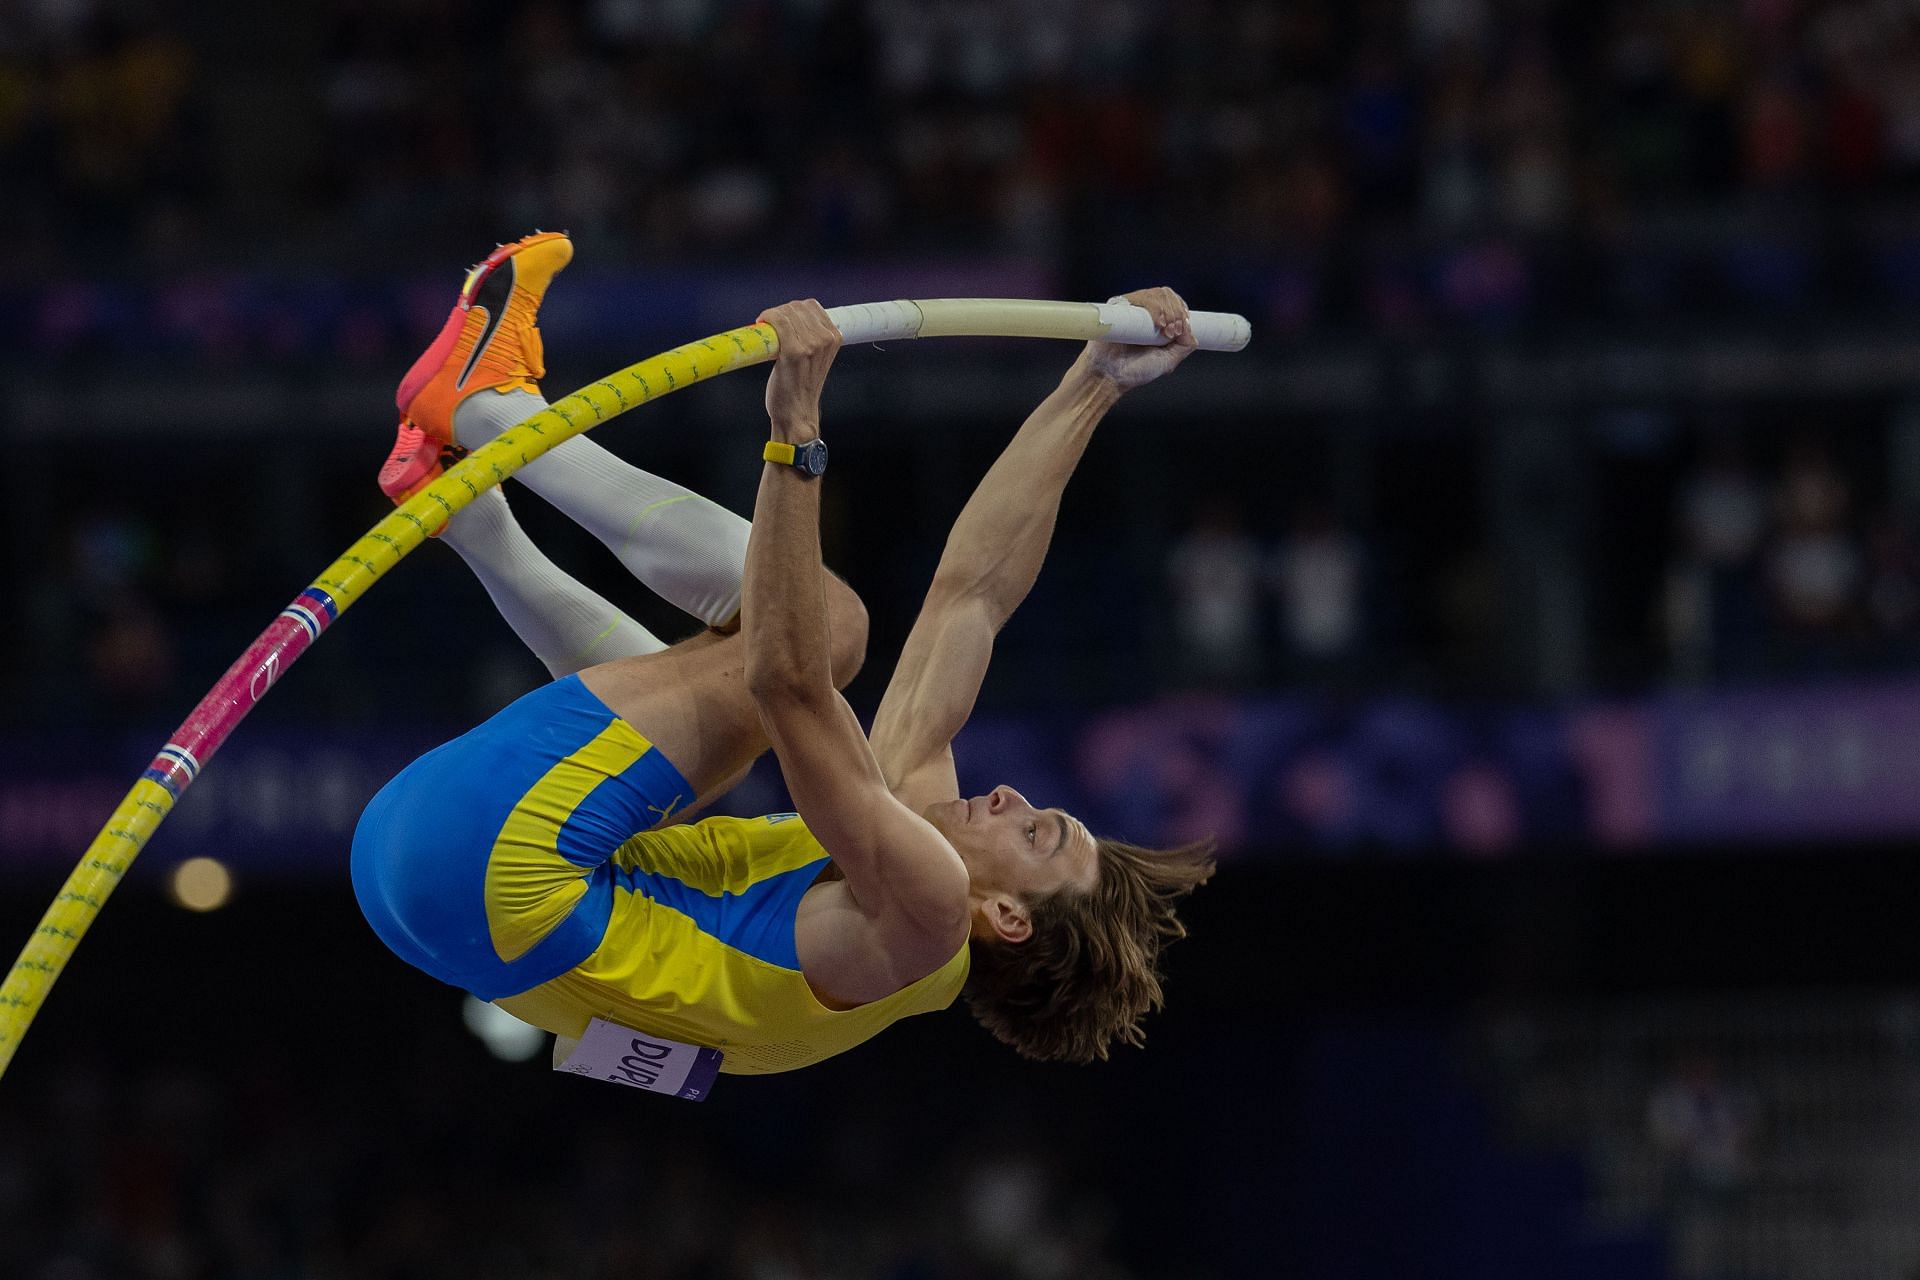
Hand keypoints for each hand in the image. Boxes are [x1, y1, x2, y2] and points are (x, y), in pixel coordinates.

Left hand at [759, 299, 842, 439]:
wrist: (797, 413)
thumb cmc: (801, 387)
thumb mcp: (817, 358)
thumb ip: (813, 337)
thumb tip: (791, 316)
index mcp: (834, 338)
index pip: (811, 306)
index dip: (792, 310)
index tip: (782, 321)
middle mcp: (826, 339)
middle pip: (797, 307)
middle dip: (780, 313)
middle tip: (770, 328)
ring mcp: (811, 345)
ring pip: (786, 312)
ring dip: (772, 317)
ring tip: (767, 331)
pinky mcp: (794, 351)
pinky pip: (778, 321)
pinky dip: (768, 319)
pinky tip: (762, 325)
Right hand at [1078, 287, 1196, 391]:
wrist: (1110, 376)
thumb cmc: (1135, 371)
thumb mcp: (1168, 361)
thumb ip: (1184, 347)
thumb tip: (1191, 329)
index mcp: (1157, 322)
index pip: (1174, 302)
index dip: (1181, 310)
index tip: (1181, 329)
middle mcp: (1145, 312)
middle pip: (1167, 294)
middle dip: (1176, 311)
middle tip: (1172, 332)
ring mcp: (1132, 309)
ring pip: (1156, 294)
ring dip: (1167, 310)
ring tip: (1164, 330)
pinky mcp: (1119, 308)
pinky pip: (1139, 297)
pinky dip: (1154, 307)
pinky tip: (1157, 323)